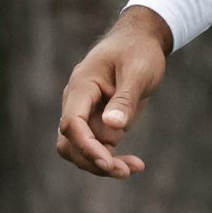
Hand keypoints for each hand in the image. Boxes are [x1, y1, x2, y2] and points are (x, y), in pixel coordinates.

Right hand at [56, 5, 171, 178]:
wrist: (141, 40)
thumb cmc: (139, 50)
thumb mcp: (139, 71)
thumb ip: (126, 98)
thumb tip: (113, 128)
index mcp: (82, 85)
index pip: (71, 122)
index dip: (86, 145)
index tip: (108, 161)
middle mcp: (77, 101)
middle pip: (70, 142)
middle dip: (92, 160)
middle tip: (124, 172)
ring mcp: (86, 113)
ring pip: (82, 149)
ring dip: (103, 163)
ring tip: (134, 168)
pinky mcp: (98, 121)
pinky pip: (98, 146)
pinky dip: (112, 157)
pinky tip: (136, 165)